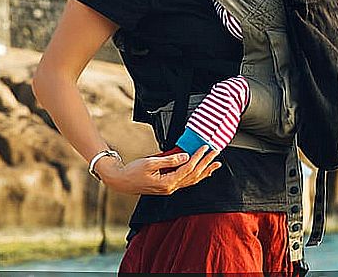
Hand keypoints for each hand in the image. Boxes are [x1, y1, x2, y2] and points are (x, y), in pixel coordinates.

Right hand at [99, 145, 220, 194]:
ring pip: (192, 180)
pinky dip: (197, 176)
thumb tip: (186, 156)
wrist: (121, 181)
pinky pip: (186, 182)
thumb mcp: (150, 163)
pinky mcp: (168, 186)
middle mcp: (171, 188)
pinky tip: (203, 172)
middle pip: (194, 175)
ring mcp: (170, 188)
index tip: (204, 147)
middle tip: (216, 152)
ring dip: (205, 171)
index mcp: (167, 183)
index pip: (188, 169)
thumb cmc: (133, 171)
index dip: (197, 157)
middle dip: (206, 163)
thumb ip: (169, 160)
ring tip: (216, 164)